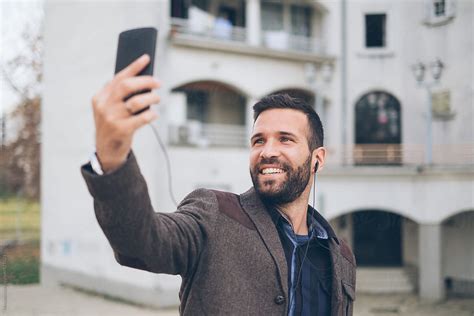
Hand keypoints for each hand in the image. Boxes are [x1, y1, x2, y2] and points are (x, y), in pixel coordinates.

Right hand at [92, 54, 159, 171]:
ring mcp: (112, 118)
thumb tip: (143, 79)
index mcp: (100, 97)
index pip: (119, 77)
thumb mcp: (110, 108)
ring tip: (157, 99)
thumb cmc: (114, 125)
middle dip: (146, 81)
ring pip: (137, 102)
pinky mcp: (121, 130)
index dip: (134, 67)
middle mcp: (104, 106)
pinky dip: (151, 115)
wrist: (106, 151)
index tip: (146, 58)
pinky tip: (154, 115)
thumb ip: (120, 95)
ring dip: (151, 98)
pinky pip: (142, 118)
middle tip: (158, 82)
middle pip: (127, 86)